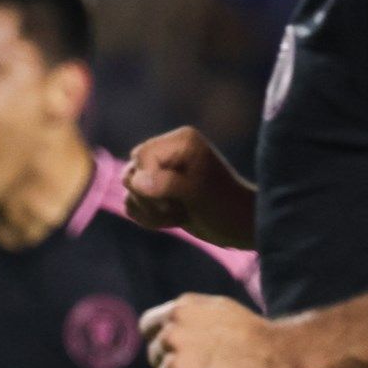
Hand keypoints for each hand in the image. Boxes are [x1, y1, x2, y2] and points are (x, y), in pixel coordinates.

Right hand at [123, 127, 255, 248]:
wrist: (238, 226)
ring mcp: (161, 172)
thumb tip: (138, 181)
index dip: (148, 181)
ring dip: (150, 211)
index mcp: (181, 141)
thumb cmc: (225, 205)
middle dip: (148, 198)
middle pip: (130, 173)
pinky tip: (172, 219)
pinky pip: (132, 204)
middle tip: (177, 206)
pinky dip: (148, 218)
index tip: (172, 198)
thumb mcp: (198, 192)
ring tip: (178, 214)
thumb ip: (167, 183)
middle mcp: (168, 152)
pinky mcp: (156, 192)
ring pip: (129, 191)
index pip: (141, 156)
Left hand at [140, 294, 301, 367]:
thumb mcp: (216, 309)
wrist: (284, 357)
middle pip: (155, 357)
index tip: (179, 351)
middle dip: (175, 364)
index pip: (148, 328)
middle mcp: (171, 334)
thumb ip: (187, 317)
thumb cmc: (256, 335)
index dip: (162, 341)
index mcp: (178, 310)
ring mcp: (175, 363)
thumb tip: (163, 331)